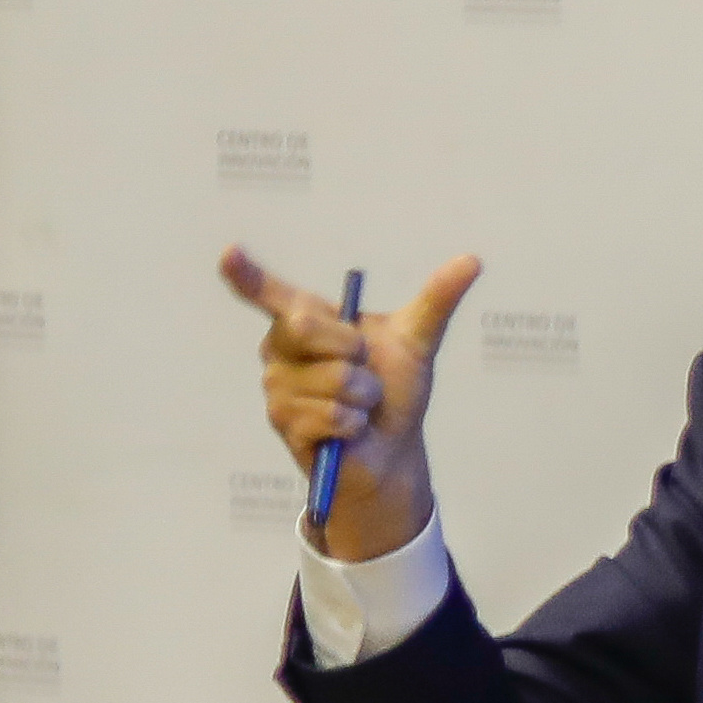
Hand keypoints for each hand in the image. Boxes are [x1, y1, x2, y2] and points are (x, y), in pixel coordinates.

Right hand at [224, 245, 481, 562]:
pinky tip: (352, 429)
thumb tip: (472, 259)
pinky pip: (332, 414)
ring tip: (361, 406)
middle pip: (308, 326)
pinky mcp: (284, 424)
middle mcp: (279, 348)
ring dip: (365, 396)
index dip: (246, 274)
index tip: (230, 253)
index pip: (268, 292)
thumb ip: (436, 300)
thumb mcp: (417, 340)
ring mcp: (276, 386)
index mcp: (303, 320)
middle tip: (365, 371)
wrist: (393, 449)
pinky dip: (356, 423)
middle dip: (355, 350)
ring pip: (332, 379)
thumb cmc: (395, 389)